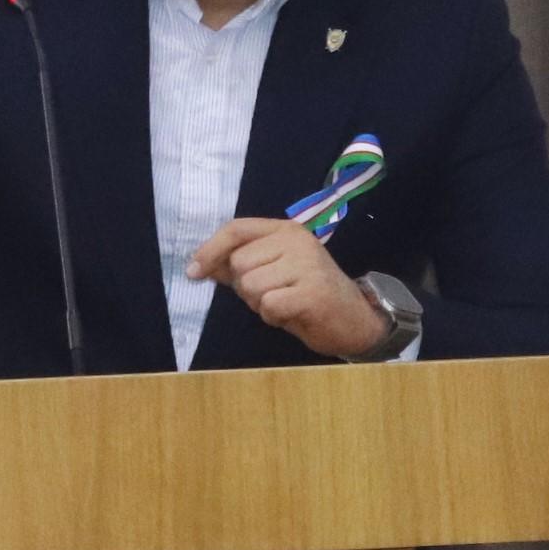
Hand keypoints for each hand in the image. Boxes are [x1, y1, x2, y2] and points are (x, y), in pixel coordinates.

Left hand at [187, 216, 391, 359]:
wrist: (355, 320)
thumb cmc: (308, 296)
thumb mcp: (272, 274)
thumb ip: (239, 266)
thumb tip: (199, 264)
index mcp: (285, 230)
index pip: (236, 229)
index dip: (210, 250)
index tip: (193, 272)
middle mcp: (296, 240)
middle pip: (239, 263)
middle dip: (246, 288)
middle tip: (274, 294)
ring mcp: (307, 264)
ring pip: (250, 286)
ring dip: (260, 304)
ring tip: (285, 304)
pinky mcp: (312, 291)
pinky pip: (268, 305)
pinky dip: (274, 317)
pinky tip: (294, 314)